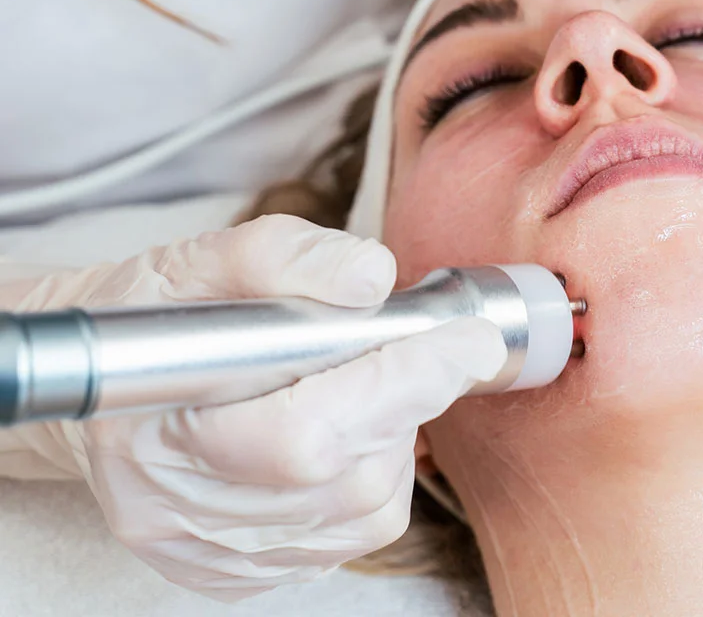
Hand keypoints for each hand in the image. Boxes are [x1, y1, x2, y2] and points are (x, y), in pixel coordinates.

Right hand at [5, 215, 505, 599]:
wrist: (106, 382)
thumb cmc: (152, 318)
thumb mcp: (205, 259)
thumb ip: (288, 257)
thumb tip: (372, 278)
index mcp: (155, 427)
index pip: (302, 430)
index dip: (401, 384)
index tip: (469, 341)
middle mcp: (177, 510)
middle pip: (344, 481)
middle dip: (411, 404)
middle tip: (436, 352)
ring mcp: (209, 552)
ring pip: (361, 516)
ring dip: (395, 443)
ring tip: (371, 386)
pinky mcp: (238, 571)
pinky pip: (349, 542)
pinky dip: (375, 483)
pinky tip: (351, 436)